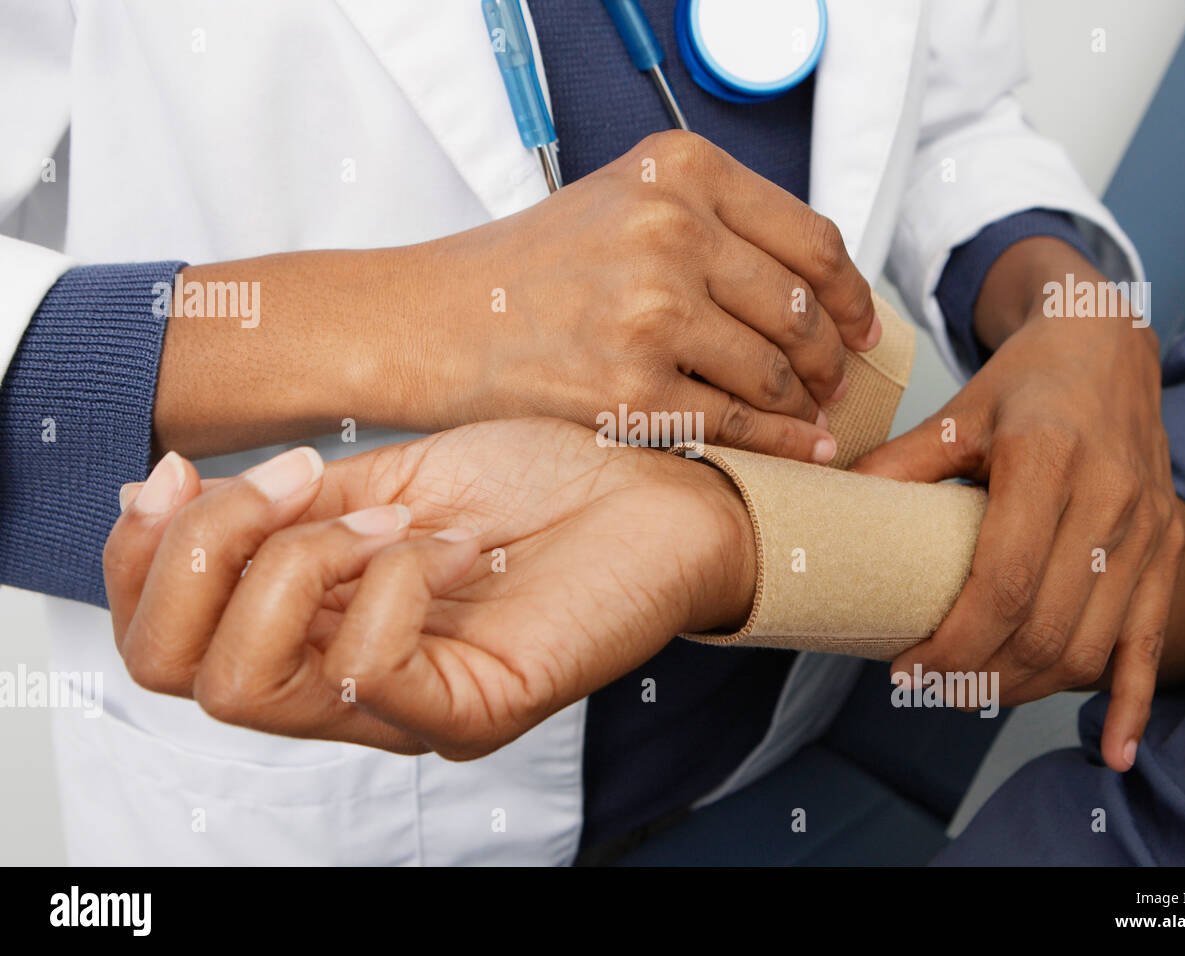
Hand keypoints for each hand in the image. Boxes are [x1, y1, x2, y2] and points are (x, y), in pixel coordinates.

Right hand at [104, 420, 753, 758]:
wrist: (656, 488)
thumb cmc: (537, 480)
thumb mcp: (383, 476)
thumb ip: (283, 508)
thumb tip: (163, 496)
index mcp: (315, 629)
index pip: (161, 641)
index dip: (139, 553)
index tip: (180, 469)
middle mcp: (346, 686)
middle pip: (175, 672)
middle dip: (200, 550)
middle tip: (303, 483)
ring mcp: (408, 709)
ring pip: (246, 683)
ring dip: (298, 562)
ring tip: (394, 517)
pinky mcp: (475, 710)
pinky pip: (365, 673)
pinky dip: (385, 583)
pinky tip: (447, 547)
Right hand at [402, 130, 879, 461]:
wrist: (433, 321)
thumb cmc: (523, 270)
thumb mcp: (623, 202)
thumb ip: (712, 224)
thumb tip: (809, 286)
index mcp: (678, 171)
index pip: (810, 239)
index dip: (852, 294)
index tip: (864, 325)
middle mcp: (670, 230)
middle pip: (800, 310)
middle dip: (834, 359)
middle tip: (838, 382)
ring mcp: (652, 311)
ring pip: (775, 373)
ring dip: (807, 405)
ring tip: (811, 417)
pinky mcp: (631, 388)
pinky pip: (739, 425)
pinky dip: (783, 444)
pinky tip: (801, 448)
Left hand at [853, 244, 1182, 772]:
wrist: (1107, 346)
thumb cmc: (1024, 381)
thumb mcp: (957, 410)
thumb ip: (901, 463)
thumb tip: (833, 505)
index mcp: (1048, 462)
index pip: (1005, 585)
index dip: (955, 643)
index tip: (907, 668)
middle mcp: (1108, 500)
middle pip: (1047, 630)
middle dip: (982, 675)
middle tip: (930, 686)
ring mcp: (1146, 531)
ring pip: (1092, 647)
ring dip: (1030, 688)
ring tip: (974, 692)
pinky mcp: (1166, 551)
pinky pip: (1152, 642)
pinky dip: (1131, 703)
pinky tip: (1114, 752)